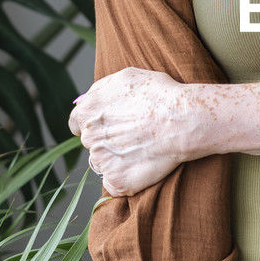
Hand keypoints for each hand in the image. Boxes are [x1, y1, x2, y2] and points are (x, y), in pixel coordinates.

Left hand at [67, 67, 195, 195]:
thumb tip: (86, 101)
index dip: (94, 124)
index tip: (108, 125)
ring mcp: (102, 161)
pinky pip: (115, 183)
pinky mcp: (117, 181)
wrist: (182, 120)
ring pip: (103, 163)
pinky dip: (126, 178)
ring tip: (142, 149)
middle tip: (134, 135)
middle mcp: (89, 137)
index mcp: (87, 111)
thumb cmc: (159, 95)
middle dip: (107, 139)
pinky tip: (143, 165)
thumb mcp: (124, 77)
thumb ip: (99, 91)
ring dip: (117, 159)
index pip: (76, 123)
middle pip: (91, 142)